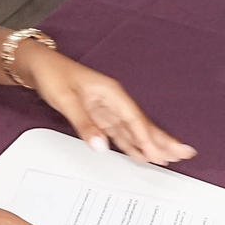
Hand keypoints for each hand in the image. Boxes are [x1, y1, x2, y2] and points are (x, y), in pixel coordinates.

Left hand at [18, 47, 193, 164]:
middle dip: (163, 140)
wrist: (39, 66)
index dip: (148, 138)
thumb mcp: (66, 99)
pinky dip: (133, 144)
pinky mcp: (100, 116)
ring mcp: (108, 109)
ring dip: (152, 144)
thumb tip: (100, 146)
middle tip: (184, 153)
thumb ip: (84, 123)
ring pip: (135, 131)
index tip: (160, 154)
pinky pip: (121, 133)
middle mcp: (114, 101)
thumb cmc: (53, 75)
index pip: (134, 119)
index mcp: (112, 93)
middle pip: (142, 124)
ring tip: (172, 157)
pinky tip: (142, 154)